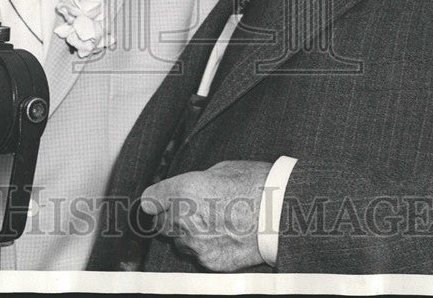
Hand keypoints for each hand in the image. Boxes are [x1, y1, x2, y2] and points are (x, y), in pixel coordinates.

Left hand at [140, 160, 271, 271]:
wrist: (283, 214)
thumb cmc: (257, 185)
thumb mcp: (222, 170)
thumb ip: (196, 182)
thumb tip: (186, 189)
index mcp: (184, 190)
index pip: (150, 199)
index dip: (156, 198)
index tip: (159, 200)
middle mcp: (184, 219)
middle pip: (161, 223)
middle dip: (171, 217)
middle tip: (192, 211)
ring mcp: (196, 244)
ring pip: (179, 242)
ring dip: (188, 235)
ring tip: (214, 224)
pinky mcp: (210, 262)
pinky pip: (198, 256)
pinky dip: (206, 248)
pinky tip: (225, 236)